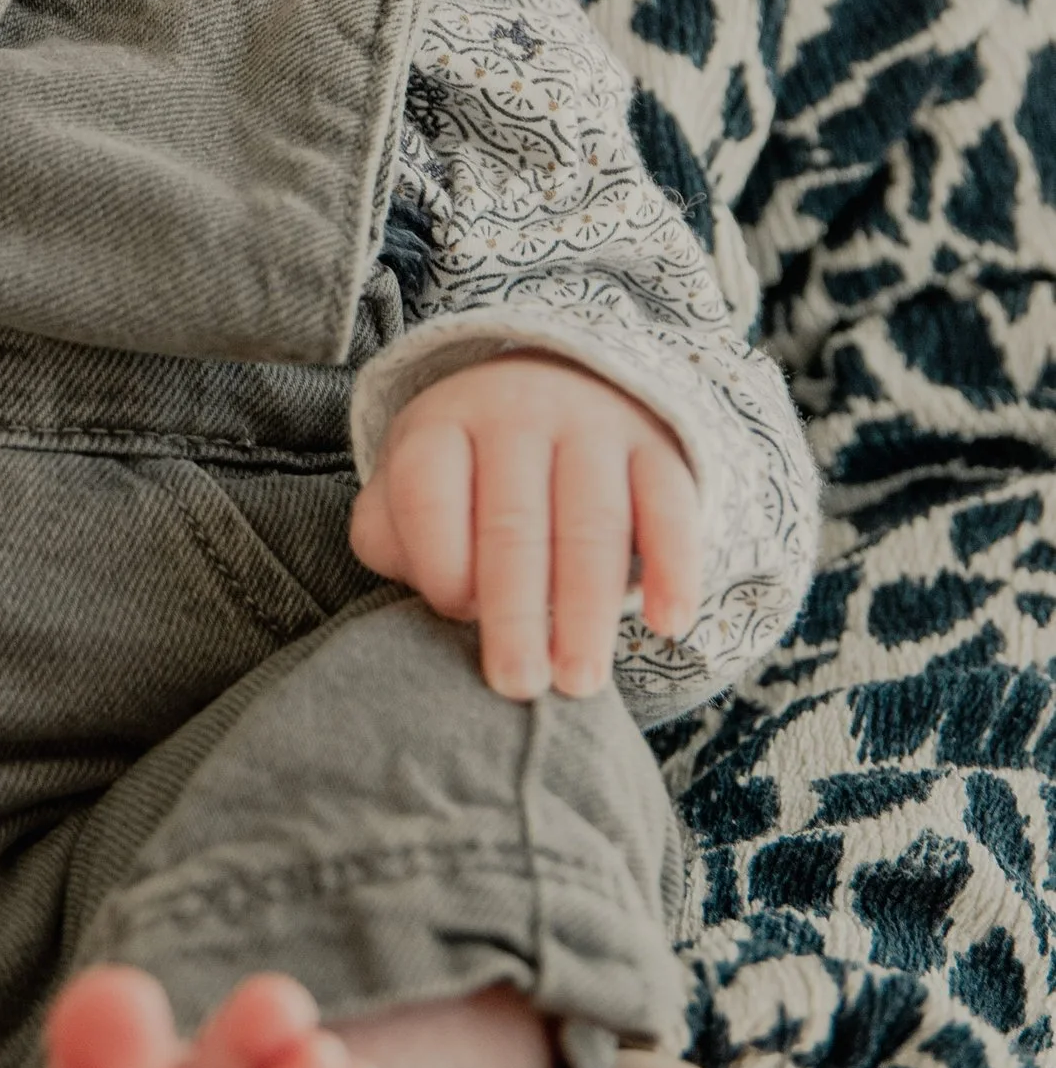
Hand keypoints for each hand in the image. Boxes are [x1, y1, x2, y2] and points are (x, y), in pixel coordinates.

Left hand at [349, 353, 702, 695]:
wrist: (556, 383)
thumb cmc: (469, 466)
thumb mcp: (413, 480)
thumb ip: (393, 533)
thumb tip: (432, 593)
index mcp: (443, 424)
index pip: (428, 491)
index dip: (440, 560)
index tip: (456, 613)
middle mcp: (517, 416)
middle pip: (514, 522)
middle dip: (515, 612)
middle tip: (519, 684)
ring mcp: (593, 427)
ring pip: (594, 523)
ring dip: (587, 609)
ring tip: (579, 682)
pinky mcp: (658, 449)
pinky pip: (671, 507)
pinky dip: (673, 567)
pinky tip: (666, 623)